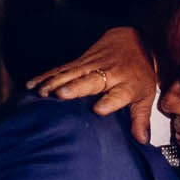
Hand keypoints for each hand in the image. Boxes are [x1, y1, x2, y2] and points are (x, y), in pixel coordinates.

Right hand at [25, 28, 156, 141]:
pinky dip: (46, 76)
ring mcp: (92, 66)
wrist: (134, 40)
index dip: (109, 102)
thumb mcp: (146, 95)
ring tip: (41, 92)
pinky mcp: (80, 61)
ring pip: (72, 73)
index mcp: (126, 85)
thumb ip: (141, 118)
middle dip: (76, 87)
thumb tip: (141, 139)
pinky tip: (32, 84)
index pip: (118, 95)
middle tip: (61, 94)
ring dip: (55, 82)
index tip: (99, 110)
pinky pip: (61, 69)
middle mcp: (108, 74)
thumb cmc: (139, 72)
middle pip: (91, 80)